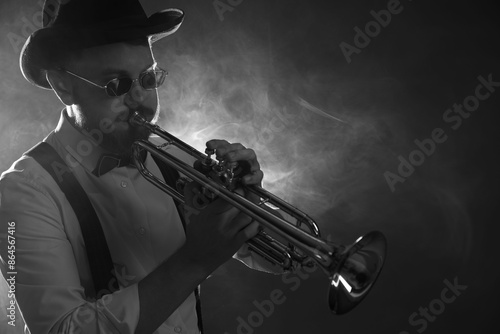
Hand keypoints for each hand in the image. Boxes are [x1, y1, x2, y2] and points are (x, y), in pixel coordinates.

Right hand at [179, 140, 263, 271]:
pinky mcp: (236, 243)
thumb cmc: (196, 236)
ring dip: (253, 210)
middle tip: (250, 195)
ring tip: (255, 205)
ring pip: (247, 216)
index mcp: (210, 213)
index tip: (241, 189)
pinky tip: (258, 220)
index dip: (237, 191)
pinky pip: (250, 231)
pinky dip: (256, 224)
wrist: (196, 258)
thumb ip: (207, 204)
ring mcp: (230, 233)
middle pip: (239, 205)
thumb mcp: (198, 216)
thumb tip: (212, 189)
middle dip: (247, 198)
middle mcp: (220, 222)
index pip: (227, 198)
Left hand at [206, 139, 263, 201]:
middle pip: (238, 147)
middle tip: (218, 153)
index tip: (208, 145)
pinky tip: (244, 180)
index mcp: (231, 157)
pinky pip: (257, 175)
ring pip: (250, 155)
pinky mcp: (257, 180)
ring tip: (229, 159)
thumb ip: (204, 172)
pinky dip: (251, 176)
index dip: (217, 144)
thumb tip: (197, 164)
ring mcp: (250, 168)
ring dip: (239, 155)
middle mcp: (241, 160)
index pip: (225, 146)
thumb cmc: (225, 190)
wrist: (234, 206)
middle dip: (227, 148)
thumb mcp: (210, 181)